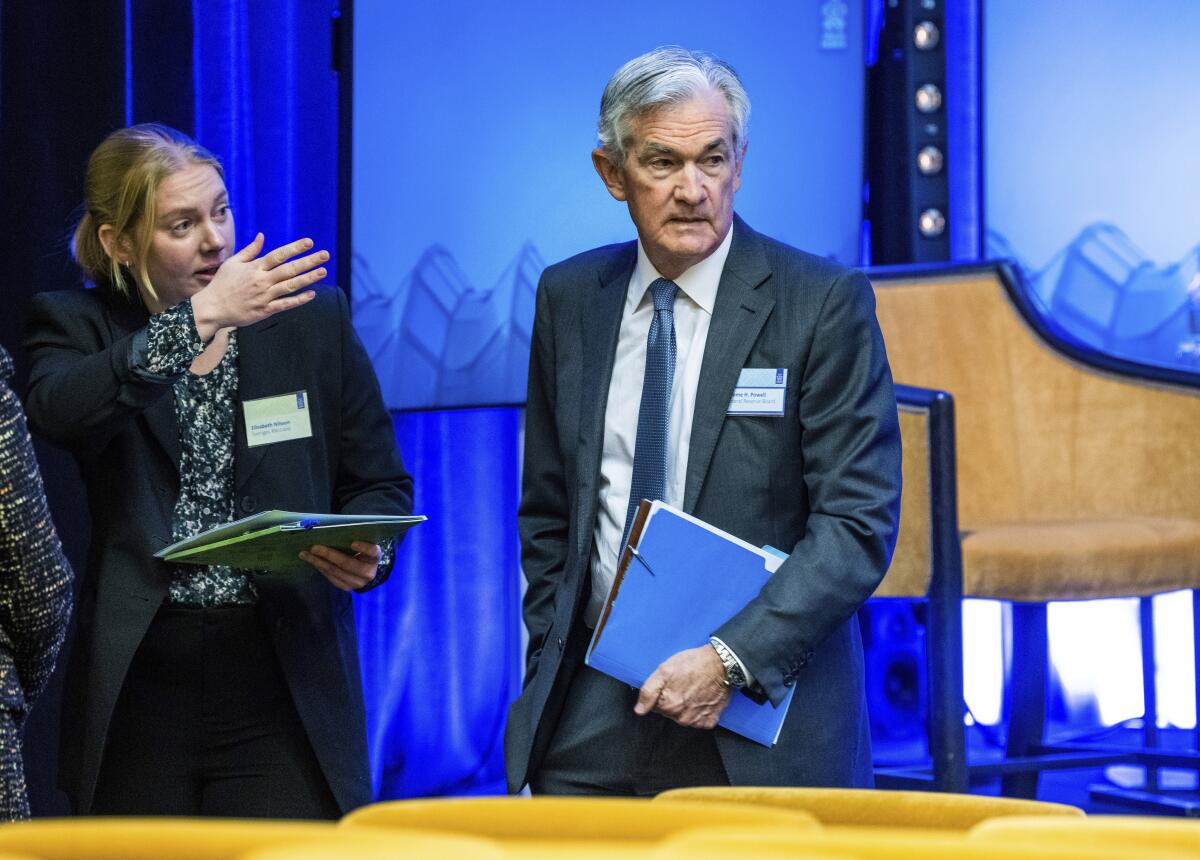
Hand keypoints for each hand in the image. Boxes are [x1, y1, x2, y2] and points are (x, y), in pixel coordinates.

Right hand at [191, 234, 327, 338]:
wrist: (212, 308)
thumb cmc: (222, 284)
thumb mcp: (233, 263)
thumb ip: (250, 250)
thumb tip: (262, 236)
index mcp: (255, 267)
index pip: (279, 255)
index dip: (295, 248)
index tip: (310, 242)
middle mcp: (262, 280)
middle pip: (289, 269)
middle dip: (309, 261)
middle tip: (325, 255)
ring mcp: (265, 296)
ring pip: (291, 286)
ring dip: (308, 279)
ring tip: (323, 271)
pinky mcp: (265, 310)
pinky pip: (285, 304)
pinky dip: (298, 300)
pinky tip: (311, 294)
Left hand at [300, 541, 380, 590]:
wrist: (368, 570)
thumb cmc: (363, 551)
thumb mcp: (364, 543)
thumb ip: (355, 537)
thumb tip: (332, 530)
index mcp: (375, 557)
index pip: (372, 552)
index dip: (364, 548)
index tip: (353, 543)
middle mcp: (368, 572)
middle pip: (347, 563)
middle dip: (329, 555)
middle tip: (314, 547)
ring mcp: (358, 582)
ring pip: (335, 572)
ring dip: (318, 562)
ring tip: (305, 554)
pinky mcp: (347, 588)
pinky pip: (331, 578)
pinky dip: (320, 568)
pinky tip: (312, 561)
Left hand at [634, 644, 731, 728]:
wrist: (722, 664)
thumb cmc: (693, 664)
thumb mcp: (664, 670)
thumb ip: (648, 692)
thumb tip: (639, 710)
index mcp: (668, 706)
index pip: (655, 706)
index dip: (661, 693)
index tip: (670, 684)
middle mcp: (682, 718)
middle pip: (669, 712)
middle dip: (673, 699)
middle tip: (683, 684)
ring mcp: (697, 721)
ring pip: (683, 716)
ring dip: (686, 705)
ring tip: (693, 689)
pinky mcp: (710, 720)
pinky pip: (699, 720)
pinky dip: (700, 711)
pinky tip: (702, 698)